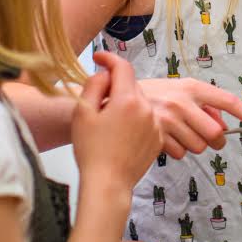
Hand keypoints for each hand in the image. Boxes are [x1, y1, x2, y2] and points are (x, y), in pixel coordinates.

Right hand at [72, 52, 160, 192]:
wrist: (108, 183)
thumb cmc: (91, 150)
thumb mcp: (83, 113)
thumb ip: (94, 85)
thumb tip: (105, 74)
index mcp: (127, 100)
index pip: (123, 67)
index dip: (109, 58)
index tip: (99, 58)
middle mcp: (147, 109)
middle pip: (131, 86)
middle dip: (115, 88)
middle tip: (96, 102)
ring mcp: (155, 125)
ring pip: (139, 104)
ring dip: (125, 106)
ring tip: (108, 124)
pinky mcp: (158, 139)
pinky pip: (146, 120)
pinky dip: (134, 121)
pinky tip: (120, 135)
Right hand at [138, 78, 241, 158]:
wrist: (112, 98)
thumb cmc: (149, 94)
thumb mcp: (176, 90)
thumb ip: (200, 103)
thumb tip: (223, 122)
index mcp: (190, 87)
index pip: (227, 101)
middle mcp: (182, 102)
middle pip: (215, 133)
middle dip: (215, 140)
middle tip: (207, 137)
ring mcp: (169, 120)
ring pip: (198, 146)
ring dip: (192, 145)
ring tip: (176, 132)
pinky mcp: (157, 136)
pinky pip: (179, 153)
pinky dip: (175, 150)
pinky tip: (164, 138)